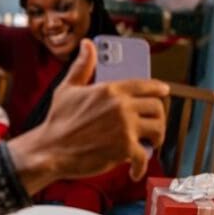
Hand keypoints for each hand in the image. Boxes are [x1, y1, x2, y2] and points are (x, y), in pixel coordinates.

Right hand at [9, 40, 167, 193]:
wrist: (49, 150)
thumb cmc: (57, 121)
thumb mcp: (67, 88)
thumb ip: (82, 66)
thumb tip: (87, 44)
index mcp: (110, 89)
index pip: (145, 85)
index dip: (158, 89)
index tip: (163, 92)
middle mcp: (121, 106)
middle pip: (157, 107)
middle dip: (157, 117)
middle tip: (151, 124)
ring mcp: (125, 127)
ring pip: (158, 129)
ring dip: (156, 137)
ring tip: (148, 143)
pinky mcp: (124, 149)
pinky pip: (144, 157)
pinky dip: (141, 166)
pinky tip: (135, 170)